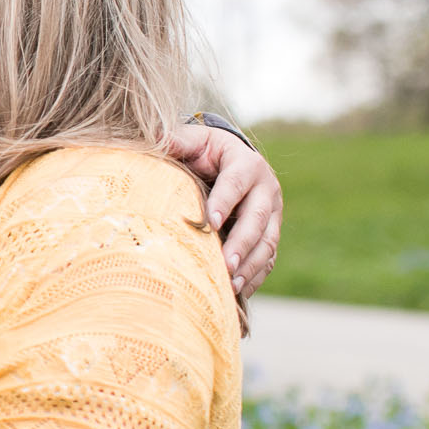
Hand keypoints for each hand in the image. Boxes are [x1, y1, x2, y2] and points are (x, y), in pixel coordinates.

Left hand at [166, 124, 282, 297]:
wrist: (231, 161)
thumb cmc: (205, 152)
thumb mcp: (194, 141)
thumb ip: (178, 140)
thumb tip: (155, 135)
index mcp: (246, 164)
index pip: (235, 184)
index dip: (223, 203)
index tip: (208, 223)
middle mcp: (267, 189)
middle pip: (258, 218)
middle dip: (242, 242)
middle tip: (225, 263)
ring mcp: (274, 214)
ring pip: (267, 242)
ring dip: (250, 264)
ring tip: (231, 284)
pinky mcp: (271, 233)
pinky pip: (268, 258)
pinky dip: (255, 276)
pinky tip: (238, 292)